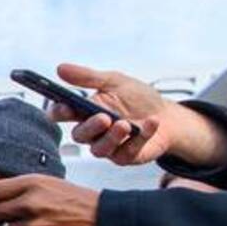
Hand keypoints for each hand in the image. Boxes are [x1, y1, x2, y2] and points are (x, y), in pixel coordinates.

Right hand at [48, 63, 226, 166]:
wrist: (167, 116)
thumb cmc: (138, 99)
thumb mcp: (114, 81)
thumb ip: (88, 77)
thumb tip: (60, 68)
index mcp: (85, 111)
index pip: (62, 114)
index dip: (58, 112)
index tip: (63, 107)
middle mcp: (93, 131)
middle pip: (80, 135)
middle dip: (90, 127)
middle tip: (103, 117)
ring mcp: (108, 146)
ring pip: (99, 149)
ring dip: (111, 137)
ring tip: (124, 124)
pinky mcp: (125, 157)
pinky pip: (126, 152)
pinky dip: (140, 137)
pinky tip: (150, 123)